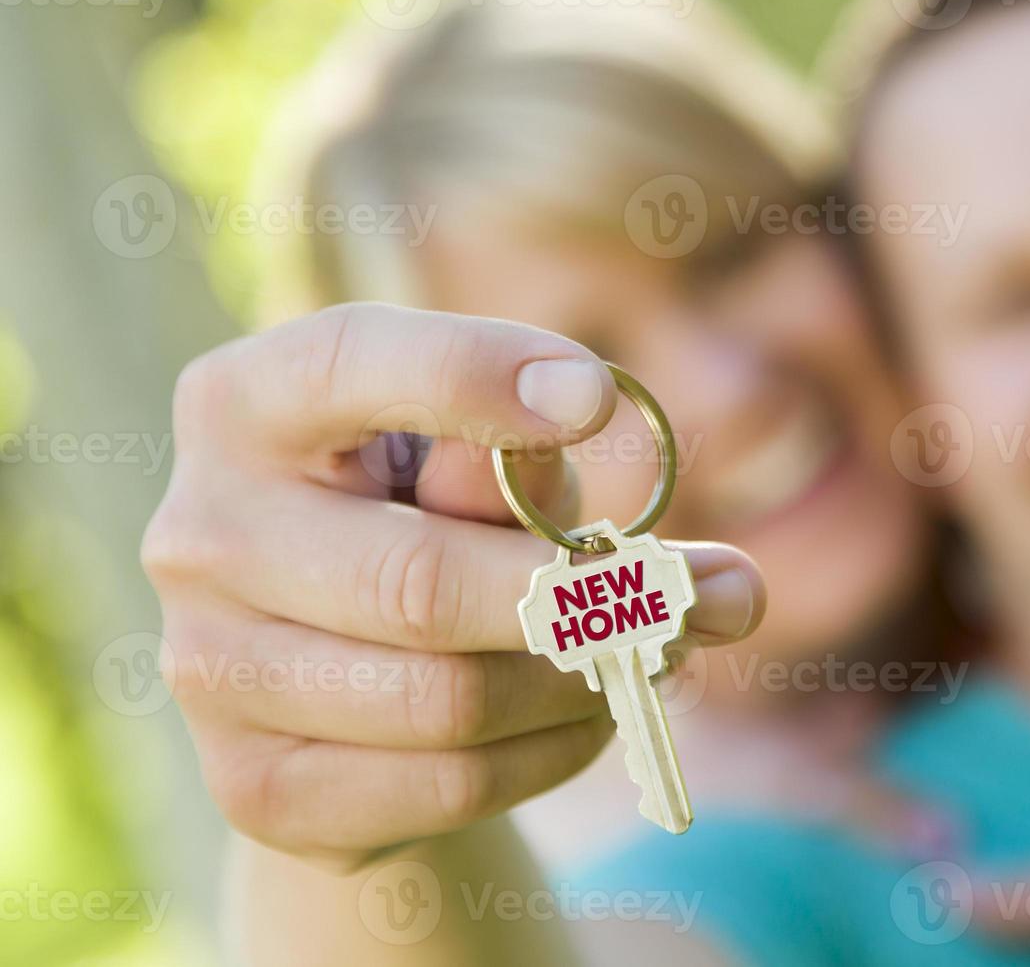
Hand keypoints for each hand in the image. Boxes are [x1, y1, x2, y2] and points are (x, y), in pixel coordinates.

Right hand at [143, 303, 764, 871]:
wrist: (337, 674)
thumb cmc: (422, 518)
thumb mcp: (471, 465)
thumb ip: (526, 460)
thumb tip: (651, 490)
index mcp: (245, 405)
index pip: (354, 365)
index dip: (479, 376)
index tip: (600, 399)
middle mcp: (199, 532)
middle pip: (420, 582)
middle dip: (588, 598)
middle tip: (707, 597)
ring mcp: (209, 671)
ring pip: (447, 700)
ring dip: (584, 682)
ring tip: (654, 652)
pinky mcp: (254, 788)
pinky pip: (447, 786)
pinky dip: (552, 753)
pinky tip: (587, 715)